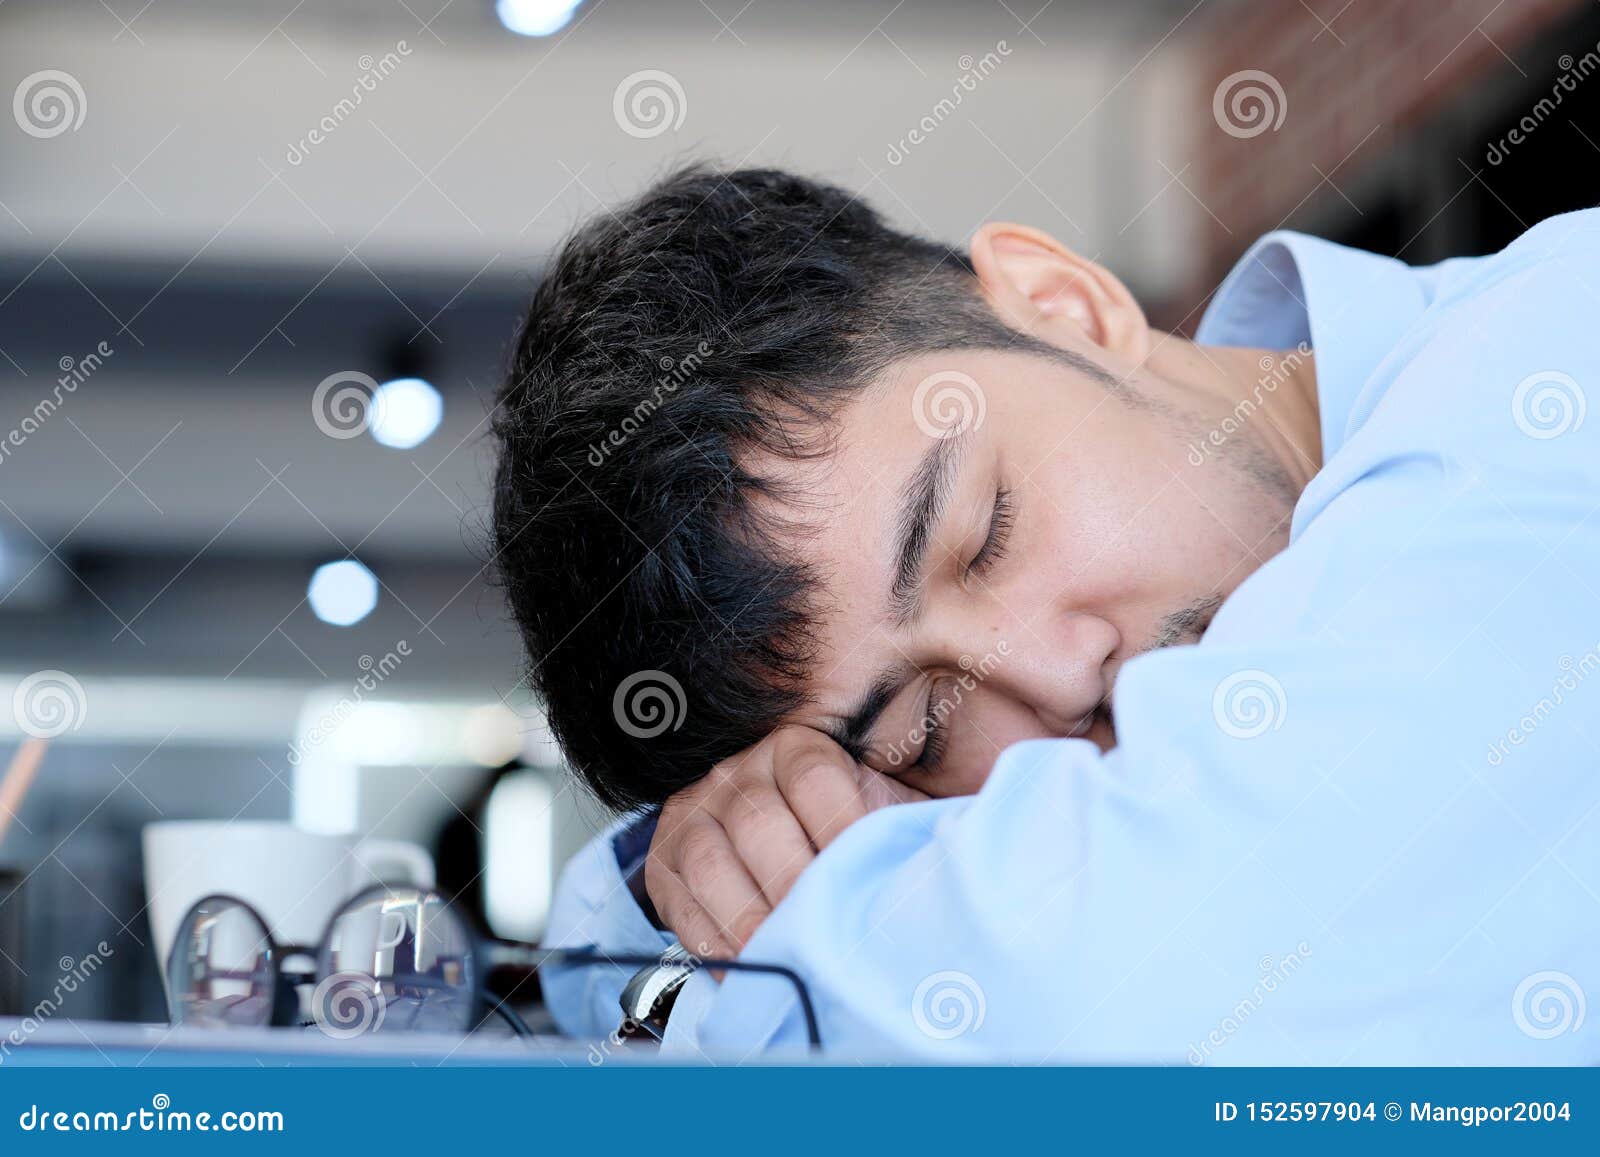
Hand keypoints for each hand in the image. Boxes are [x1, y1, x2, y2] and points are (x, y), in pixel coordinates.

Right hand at [645, 725, 927, 956]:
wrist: (778, 842)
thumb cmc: (842, 832)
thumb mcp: (879, 804)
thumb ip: (906, 815)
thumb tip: (971, 834)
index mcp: (796, 748)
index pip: (814, 778)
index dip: (840, 828)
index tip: (860, 874)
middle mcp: (737, 772)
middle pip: (758, 823)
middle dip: (794, 884)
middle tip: (824, 928)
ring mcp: (694, 813)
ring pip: (709, 861)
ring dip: (748, 917)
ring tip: (784, 952)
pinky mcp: (663, 862)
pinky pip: (678, 901)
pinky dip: (711, 939)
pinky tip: (747, 962)